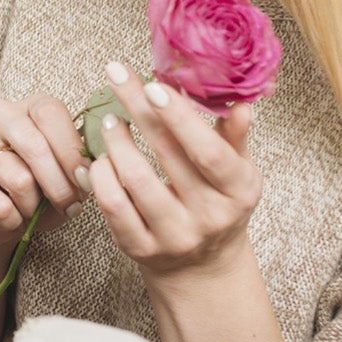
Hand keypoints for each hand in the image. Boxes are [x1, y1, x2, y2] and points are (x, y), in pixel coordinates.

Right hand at [0, 96, 91, 249]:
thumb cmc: (37, 191)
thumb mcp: (65, 176)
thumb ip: (78, 169)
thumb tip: (88, 173)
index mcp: (30, 107)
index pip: (51, 114)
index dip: (71, 151)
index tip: (84, 181)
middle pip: (35, 146)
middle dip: (59, 186)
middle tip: (68, 206)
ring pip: (19, 180)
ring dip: (34, 207)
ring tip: (32, 211)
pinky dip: (12, 220)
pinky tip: (9, 218)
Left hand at [91, 61, 260, 277]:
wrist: (202, 266)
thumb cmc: (219, 203)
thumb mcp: (237, 172)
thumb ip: (234, 137)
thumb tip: (241, 103)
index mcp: (238, 191)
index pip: (209, 151)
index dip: (180, 117)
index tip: (153, 85)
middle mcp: (209, 216)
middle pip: (166, 155)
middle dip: (137, 108)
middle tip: (116, 75)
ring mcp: (173, 236)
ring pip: (134, 179)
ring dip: (115, 141)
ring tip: (111, 120)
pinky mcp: (140, 249)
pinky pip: (111, 205)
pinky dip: (100, 175)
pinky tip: (101, 158)